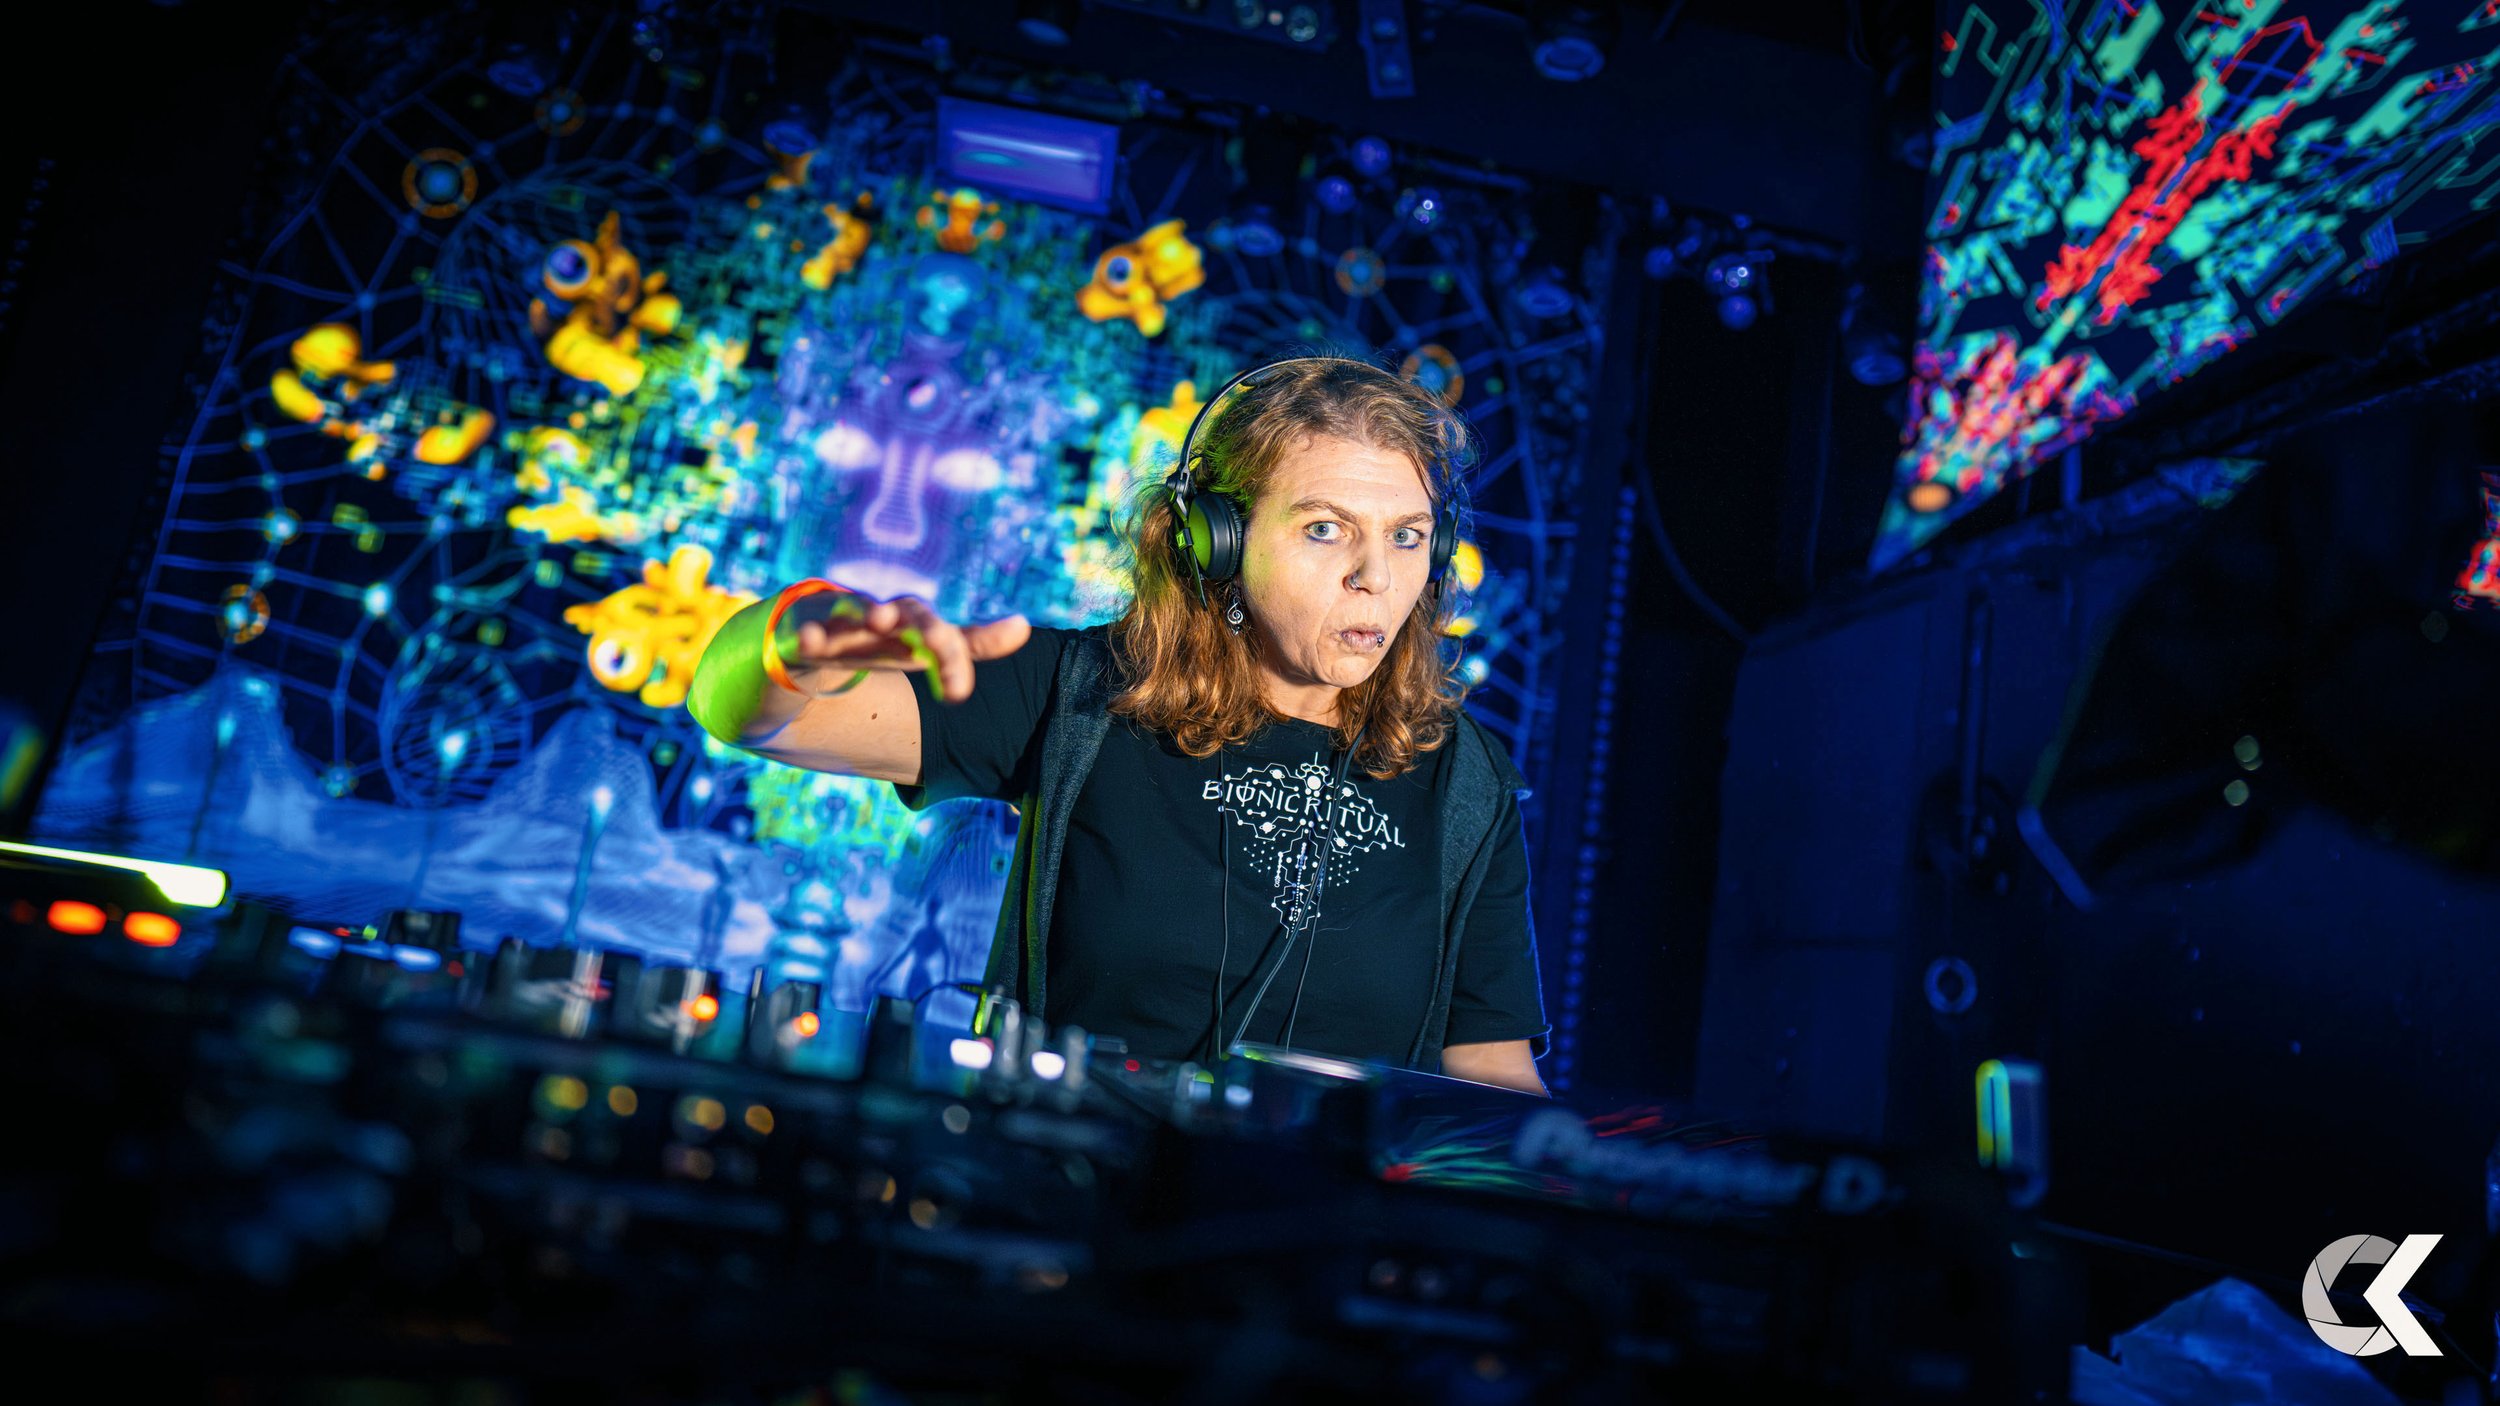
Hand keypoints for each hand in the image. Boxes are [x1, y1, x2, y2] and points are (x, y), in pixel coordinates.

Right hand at [781, 592, 1030, 702]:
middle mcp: (877, 615)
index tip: (964, 693)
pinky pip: (803, 632)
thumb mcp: (920, 648)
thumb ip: (971, 643)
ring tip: (879, 619)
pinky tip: (810, 641)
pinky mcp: (798, 632)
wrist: (803, 639)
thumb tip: (1025, 626)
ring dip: (865, 612)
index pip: (944, 634)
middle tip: (942, 642)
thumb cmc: (871, 642)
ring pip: (853, 611)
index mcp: (909, 624)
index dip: (962, 653)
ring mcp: (836, 620)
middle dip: (924, 627)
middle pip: (909, 614)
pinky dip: (807, 635)